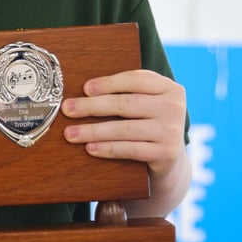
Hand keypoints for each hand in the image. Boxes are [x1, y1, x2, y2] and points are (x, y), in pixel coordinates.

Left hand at [61, 69, 189, 215]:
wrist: (169, 161)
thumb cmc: (148, 125)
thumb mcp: (146, 104)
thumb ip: (126, 94)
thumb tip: (83, 91)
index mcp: (170, 88)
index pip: (136, 80)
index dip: (108, 83)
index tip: (85, 88)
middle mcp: (174, 107)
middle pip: (126, 104)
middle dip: (92, 107)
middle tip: (68, 109)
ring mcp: (172, 131)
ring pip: (125, 129)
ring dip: (93, 131)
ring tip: (70, 133)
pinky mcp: (166, 153)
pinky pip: (130, 149)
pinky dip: (107, 149)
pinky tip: (90, 148)